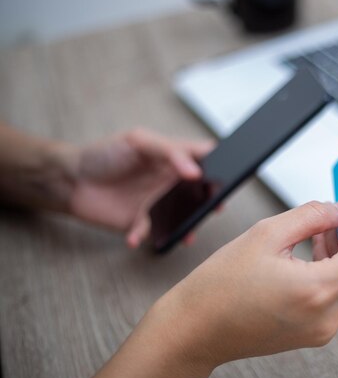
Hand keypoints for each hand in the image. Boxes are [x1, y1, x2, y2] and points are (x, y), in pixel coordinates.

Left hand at [66, 129, 213, 247]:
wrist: (70, 180)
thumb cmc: (104, 154)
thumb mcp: (138, 141)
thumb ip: (169, 151)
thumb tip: (195, 172)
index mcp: (172, 158)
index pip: (204, 160)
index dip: (220, 167)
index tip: (227, 176)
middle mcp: (169, 181)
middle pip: (200, 192)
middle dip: (211, 201)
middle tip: (216, 207)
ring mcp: (157, 203)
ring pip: (183, 218)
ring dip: (187, 227)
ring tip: (187, 234)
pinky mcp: (141, 222)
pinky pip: (151, 233)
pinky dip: (144, 236)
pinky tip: (135, 235)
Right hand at [78, 202, 337, 377]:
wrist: (194, 329)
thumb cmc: (219, 286)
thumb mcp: (266, 234)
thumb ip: (313, 215)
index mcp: (316, 290)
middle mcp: (326, 316)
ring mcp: (321, 328)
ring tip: (319, 227)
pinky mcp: (313, 332)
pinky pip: (333, 293)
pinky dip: (329, 268)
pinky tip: (313, 249)